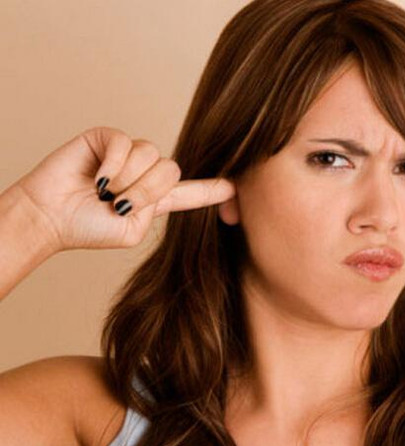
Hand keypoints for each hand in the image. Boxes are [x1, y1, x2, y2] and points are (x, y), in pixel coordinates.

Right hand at [12, 127, 235, 251]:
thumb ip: (156, 208)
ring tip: (104, 191)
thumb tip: (165, 181)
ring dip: (127, 179)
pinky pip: (126, 143)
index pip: (190, 191)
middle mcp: (145, 172)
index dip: (211, 189)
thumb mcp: (131, 229)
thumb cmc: (88, 227)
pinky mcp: (107, 138)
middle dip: (146, 191)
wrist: (51, 217)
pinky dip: (113, 164)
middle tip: (118, 204)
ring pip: (151, 155)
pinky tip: (97, 176)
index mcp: (156, 198)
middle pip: (172, 171)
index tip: (234, 187)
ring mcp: (127, 153)